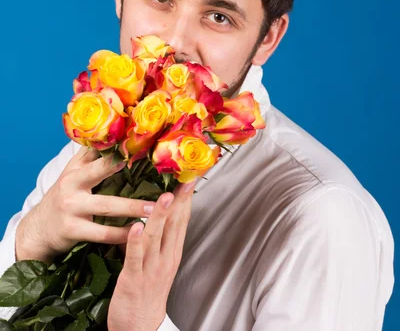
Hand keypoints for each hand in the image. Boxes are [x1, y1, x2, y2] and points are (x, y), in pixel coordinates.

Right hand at [15, 146, 156, 263]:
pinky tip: (137, 231)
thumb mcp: (73, 173)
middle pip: (103, 173)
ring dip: (133, 208)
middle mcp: (72, 185)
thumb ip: (92, 157)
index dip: (118, 150)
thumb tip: (115, 134)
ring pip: (108, 207)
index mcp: (76, 169)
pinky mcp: (72, 230)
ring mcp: (71, 208)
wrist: (39, 228)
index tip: (139, 146)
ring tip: (155, 209)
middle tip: (154, 177)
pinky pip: (102, 233)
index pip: (99, 155)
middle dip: (128, 171)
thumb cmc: (65, 194)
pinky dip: (121, 234)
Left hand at [108, 179, 195, 330]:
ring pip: (156, 238)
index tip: (190, 178)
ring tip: (165, 197)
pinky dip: (136, 241)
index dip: (186, 199)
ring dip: (160, 216)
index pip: (182, 221)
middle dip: (179, 202)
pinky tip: (136, 226)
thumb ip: (162, 238)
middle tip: (184, 179)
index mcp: (172, 253)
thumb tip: (163, 212)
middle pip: (174, 226)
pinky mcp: (132, 280)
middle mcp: (166, 259)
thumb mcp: (162, 262)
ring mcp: (150, 269)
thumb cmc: (147, 292)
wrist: (140, 329)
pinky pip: (134, 258)